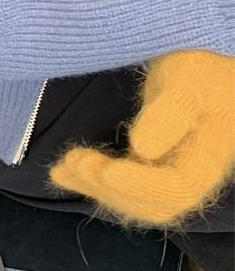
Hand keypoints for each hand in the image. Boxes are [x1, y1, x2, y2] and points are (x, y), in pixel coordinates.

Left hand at [50, 49, 234, 227]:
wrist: (199, 70)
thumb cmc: (198, 67)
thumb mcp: (186, 80)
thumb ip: (169, 113)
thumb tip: (142, 149)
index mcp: (210, 156)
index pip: (180, 187)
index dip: (142, 185)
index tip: (108, 171)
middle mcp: (193, 174)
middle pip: (155, 203)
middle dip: (112, 190)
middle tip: (76, 161)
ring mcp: (170, 176)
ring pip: (135, 201)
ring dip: (96, 188)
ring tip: (63, 167)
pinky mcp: (150, 172)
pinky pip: (123, 187)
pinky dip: (92, 182)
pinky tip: (62, 172)